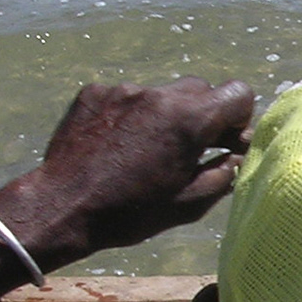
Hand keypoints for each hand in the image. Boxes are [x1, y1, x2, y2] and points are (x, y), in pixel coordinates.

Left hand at [0, 78, 254, 268]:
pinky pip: (127, 98)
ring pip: (160, 94)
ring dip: (163, 116)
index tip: (224, 139)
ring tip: (144, 151)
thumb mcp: (190, 203)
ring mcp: (124, 90)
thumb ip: (225, 173)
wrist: (63, 206)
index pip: (238, 92)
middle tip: (189, 148)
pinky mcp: (95, 92)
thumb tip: (237, 155)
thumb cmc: (131, 212)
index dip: (238, 116)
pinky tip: (117, 145)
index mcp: (189, 119)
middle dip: (202, 115)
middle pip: (199, 89)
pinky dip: (131, 117)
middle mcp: (159, 94)